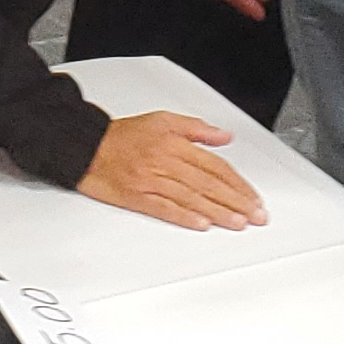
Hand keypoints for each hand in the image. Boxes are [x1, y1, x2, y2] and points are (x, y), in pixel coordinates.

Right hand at [77, 111, 265, 230]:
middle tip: (255, 215)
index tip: (253, 196)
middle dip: (235, 200)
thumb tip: (225, 136)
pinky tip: (201, 224)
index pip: (215, 165)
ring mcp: (151, 180)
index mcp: (175, 143)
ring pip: (191, 197)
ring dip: (217, 212)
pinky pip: (163, 208)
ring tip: (238, 222)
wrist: (87, 147)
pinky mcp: (137, 197)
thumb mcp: (164, 120)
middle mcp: (166, 161)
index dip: (237, 182)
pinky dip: (183, 216)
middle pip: (208, 183)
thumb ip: (198, 129)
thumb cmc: (125, 134)